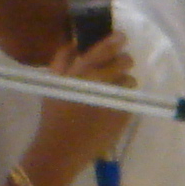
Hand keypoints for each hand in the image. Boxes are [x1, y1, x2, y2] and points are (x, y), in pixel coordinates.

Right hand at [28, 34, 134, 181]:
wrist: (62, 148)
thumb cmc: (54, 115)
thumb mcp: (53, 83)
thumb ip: (62, 60)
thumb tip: (75, 42)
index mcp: (79, 72)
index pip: (102, 49)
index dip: (114, 40)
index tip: (120, 37)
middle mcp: (99, 81)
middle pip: (123, 62)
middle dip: (124, 61)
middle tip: (121, 64)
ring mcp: (113, 98)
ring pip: (130, 80)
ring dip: (125, 81)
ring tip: (116, 89)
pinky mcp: (122, 114)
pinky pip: (130, 99)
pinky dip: (124, 99)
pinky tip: (114, 105)